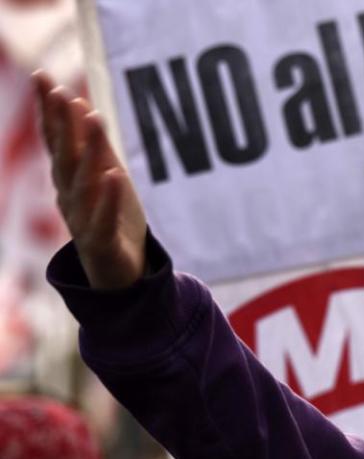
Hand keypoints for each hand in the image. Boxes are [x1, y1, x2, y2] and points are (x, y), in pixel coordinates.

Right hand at [33, 70, 146, 289]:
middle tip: (57, 89)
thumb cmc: (112, 222)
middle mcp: (69, 198)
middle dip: (59, 123)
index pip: (56, 142)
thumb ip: (96, 147)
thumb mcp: (107, 179)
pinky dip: (108, 197)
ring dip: (87, 149)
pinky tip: (113, 175)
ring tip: (91, 117)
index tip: (43, 77)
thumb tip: (83, 105)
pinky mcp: (103, 242)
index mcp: (69, 182)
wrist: (119, 276)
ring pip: (83, 182)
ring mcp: (83, 221)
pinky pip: (104, 217)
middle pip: (63, 156)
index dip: (49, 111)